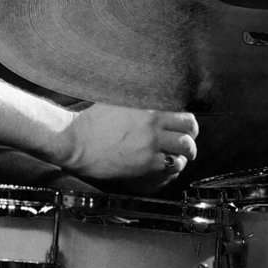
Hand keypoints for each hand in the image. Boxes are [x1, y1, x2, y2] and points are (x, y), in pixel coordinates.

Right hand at [63, 103, 197, 184]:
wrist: (76, 141)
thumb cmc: (91, 121)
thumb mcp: (116, 101)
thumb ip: (137, 102)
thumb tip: (147, 101)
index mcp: (148, 108)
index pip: (182, 114)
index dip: (187, 123)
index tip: (184, 128)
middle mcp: (153, 125)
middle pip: (189, 130)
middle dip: (192, 138)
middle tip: (188, 143)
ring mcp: (150, 145)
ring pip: (184, 150)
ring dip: (184, 154)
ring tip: (179, 157)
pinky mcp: (144, 164)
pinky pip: (170, 167)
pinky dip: (172, 167)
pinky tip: (166, 166)